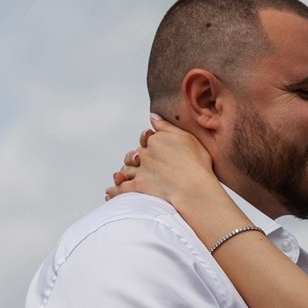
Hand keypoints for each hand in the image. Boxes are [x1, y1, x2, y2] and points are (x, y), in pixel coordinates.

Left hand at [106, 117, 226, 210]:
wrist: (194, 188)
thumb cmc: (196, 164)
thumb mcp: (187, 138)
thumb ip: (166, 127)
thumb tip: (152, 116)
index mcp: (156, 140)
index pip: (147, 140)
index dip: (150, 144)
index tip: (155, 149)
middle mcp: (146, 154)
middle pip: (134, 155)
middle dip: (136, 159)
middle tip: (141, 164)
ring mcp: (140, 171)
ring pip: (126, 170)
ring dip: (125, 173)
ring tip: (125, 177)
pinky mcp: (138, 187)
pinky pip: (121, 188)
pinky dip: (115, 190)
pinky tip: (110, 192)